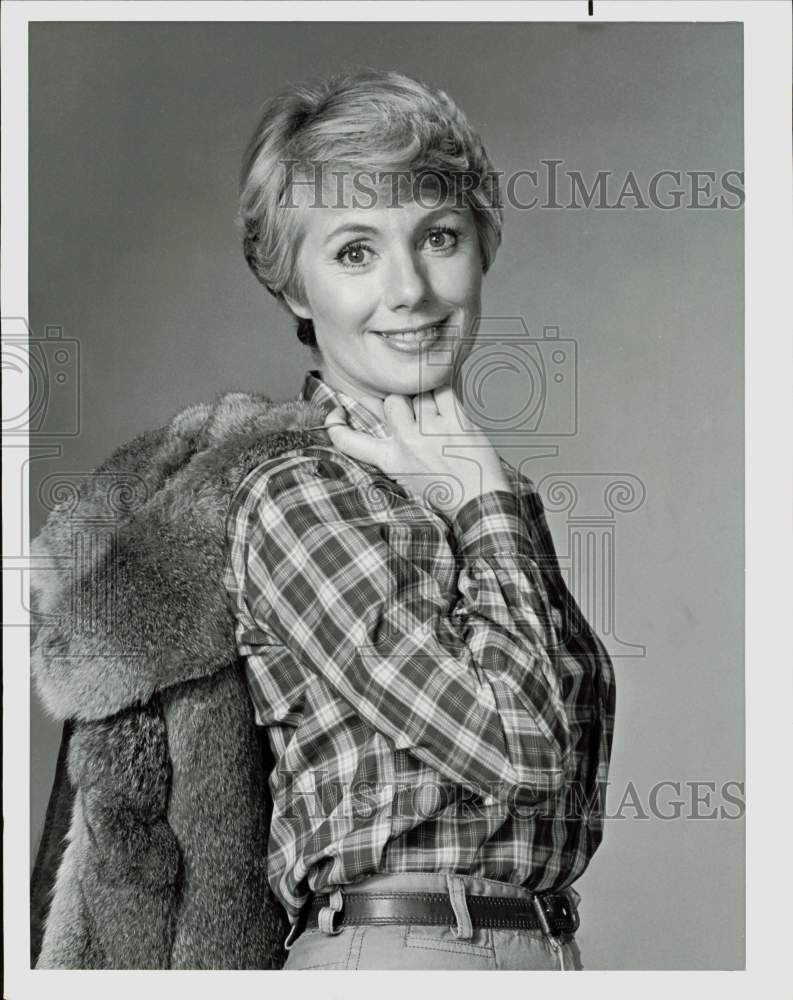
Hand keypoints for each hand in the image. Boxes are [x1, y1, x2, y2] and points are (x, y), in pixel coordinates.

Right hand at [323, 385, 509, 515]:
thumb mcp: (406, 477)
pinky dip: (448, 396)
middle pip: (392, 401)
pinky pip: (444, 390)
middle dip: (404, 405)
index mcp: (391, 460)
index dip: (335, 426)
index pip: (349, 441)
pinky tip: (452, 412)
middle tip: (419, 421)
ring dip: (430, 401)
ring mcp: (432, 430)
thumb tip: (386, 420)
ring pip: (420, 392)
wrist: (479, 501)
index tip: (335, 416)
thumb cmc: (445, 490)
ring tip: (441, 422)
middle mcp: (407, 443)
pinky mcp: (457, 422)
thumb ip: (392, 451)